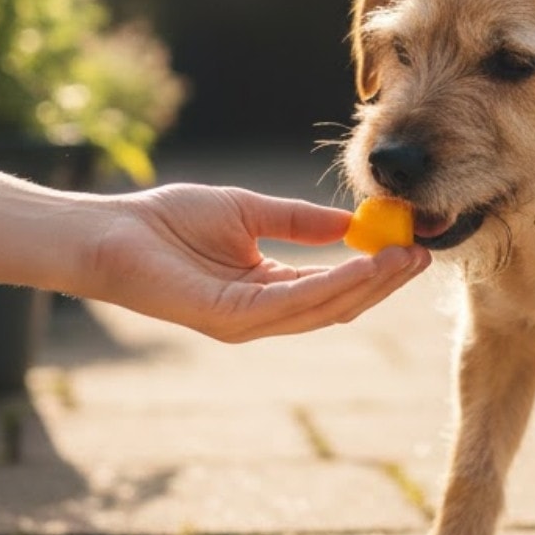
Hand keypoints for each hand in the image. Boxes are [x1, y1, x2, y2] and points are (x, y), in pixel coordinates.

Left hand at [83, 183, 429, 341]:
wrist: (111, 233)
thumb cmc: (167, 221)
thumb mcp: (249, 212)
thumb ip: (298, 222)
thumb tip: (350, 223)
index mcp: (267, 290)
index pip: (333, 288)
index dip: (375, 268)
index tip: (410, 243)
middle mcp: (263, 315)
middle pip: (339, 305)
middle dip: (384, 282)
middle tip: (423, 255)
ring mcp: (248, 322)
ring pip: (324, 309)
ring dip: (370, 284)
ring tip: (405, 258)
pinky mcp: (231, 319)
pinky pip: (294, 304)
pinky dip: (334, 284)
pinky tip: (363, 263)